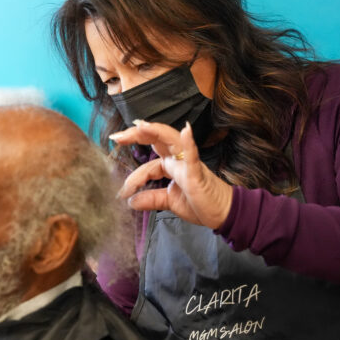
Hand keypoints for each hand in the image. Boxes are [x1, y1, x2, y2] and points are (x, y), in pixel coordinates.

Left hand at [109, 120, 232, 229]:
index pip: (148, 166)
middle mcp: (179, 160)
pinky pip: (193, 155)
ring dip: (155, 131)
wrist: (223, 213)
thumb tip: (131, 202)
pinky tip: (186, 131)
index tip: (123, 193)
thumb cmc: (200, 204)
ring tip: (140, 126)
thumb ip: (151, 199)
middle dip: (136, 135)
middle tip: (116, 137)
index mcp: (172, 166)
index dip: (134, 178)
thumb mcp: (169, 202)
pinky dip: (189, 143)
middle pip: (156, 140)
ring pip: (171, 140)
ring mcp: (189, 163)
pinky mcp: (198, 172)